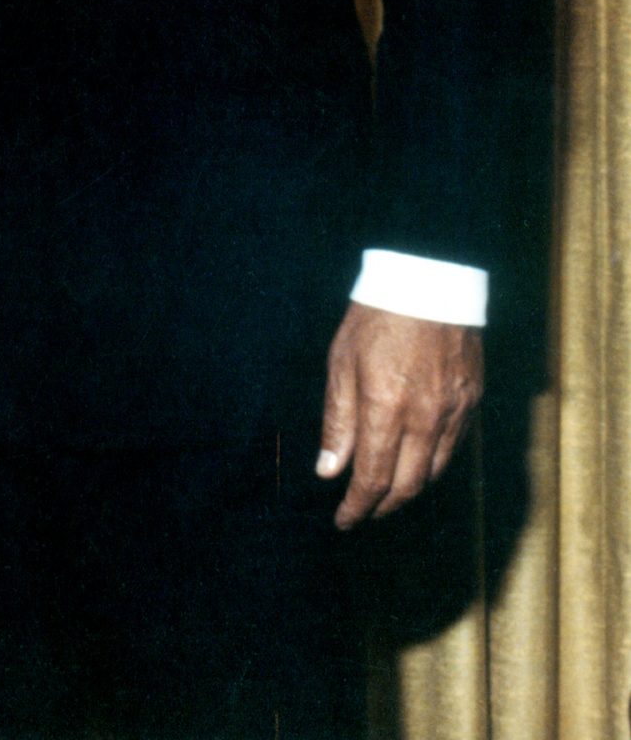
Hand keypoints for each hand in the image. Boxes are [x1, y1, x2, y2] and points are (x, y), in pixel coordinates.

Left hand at [317, 302, 482, 528]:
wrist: (428, 279)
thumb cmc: (376, 316)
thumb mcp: (342, 362)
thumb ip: (337, 420)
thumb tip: (328, 470)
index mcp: (385, 408)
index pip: (373, 478)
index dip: (357, 506)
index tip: (344, 520)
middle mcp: (424, 418)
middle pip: (406, 486)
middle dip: (382, 506)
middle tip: (363, 512)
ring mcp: (453, 412)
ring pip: (433, 472)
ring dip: (408, 490)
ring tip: (386, 494)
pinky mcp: (471, 401)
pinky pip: (452, 449)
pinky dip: (432, 465)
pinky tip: (416, 463)